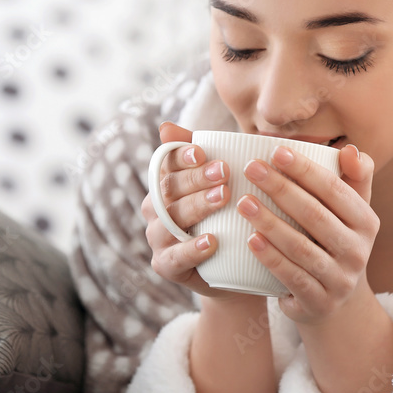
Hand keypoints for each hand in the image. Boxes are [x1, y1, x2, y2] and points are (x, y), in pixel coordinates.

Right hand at [140, 122, 261, 302]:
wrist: (237, 268)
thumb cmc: (229, 217)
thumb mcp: (224, 183)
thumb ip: (206, 154)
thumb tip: (166, 125)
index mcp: (166, 184)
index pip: (167, 164)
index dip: (181, 156)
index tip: (202, 151)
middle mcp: (156, 209)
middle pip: (169, 190)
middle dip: (196, 179)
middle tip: (225, 171)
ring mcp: (158, 238)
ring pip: (170, 221)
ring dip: (197, 207)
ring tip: (223, 198)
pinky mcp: (166, 265)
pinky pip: (175, 257)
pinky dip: (193, 249)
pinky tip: (212, 241)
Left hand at [237, 143, 379, 323]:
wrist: (336, 302)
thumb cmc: (335, 241)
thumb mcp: (351, 212)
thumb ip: (353, 178)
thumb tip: (350, 149)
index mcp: (366, 222)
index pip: (335, 190)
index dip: (305, 169)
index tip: (276, 151)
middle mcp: (358, 251)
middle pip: (315, 215)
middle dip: (281, 189)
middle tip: (251, 169)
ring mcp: (340, 279)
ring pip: (301, 247)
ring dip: (270, 223)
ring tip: (243, 203)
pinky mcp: (319, 302)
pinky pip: (292, 277)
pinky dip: (271, 257)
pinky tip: (251, 239)